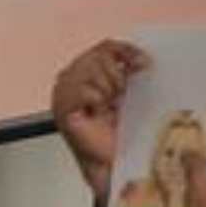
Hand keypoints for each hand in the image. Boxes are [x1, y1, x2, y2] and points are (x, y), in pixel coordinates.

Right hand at [48, 34, 143, 189]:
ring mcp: (64, 90)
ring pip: (91, 68)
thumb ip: (129, 69)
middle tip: (120, 97)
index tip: (144, 65)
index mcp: (89, 70)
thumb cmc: (120, 131)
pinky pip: (83, 89)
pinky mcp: (60, 106)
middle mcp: (73, 77)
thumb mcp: (130, 92)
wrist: (113, 160)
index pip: (108, 46)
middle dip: (117, 76)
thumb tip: (141, 60)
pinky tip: (96, 112)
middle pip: (100, 54)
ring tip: (107, 107)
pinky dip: (95, 100)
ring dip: (107, 89)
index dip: (127, 52)